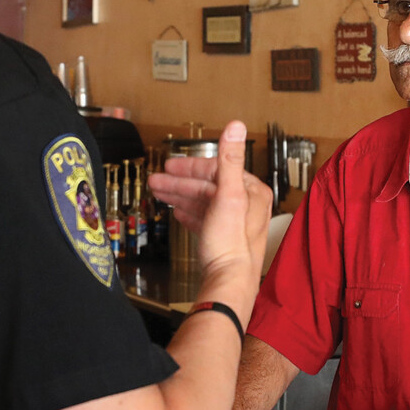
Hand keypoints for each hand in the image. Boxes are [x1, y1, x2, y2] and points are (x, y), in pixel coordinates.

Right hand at [148, 122, 271, 290]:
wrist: (228, 282)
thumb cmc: (230, 244)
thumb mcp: (228, 194)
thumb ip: (230, 158)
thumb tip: (236, 126)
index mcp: (252, 192)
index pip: (217, 170)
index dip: (191, 167)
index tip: (171, 166)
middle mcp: (247, 206)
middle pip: (208, 186)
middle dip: (179, 183)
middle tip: (157, 180)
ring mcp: (235, 223)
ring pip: (203, 202)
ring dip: (180, 196)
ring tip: (159, 194)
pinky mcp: (224, 239)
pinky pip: (204, 220)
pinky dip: (190, 213)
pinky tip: (178, 213)